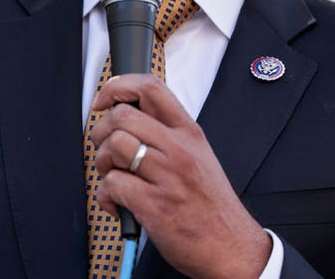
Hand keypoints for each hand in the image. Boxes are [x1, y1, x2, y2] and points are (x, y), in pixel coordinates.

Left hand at [90, 73, 271, 278]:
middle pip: (122, 116)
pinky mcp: (156, 205)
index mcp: (189, 133)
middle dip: (101, 132)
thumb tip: (125, 118)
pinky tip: (118, 205)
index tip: (103, 101)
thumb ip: (167, 135)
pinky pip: (113, 184)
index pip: (151, 87)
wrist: (232, 248)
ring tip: (114, 178)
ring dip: (102, 163)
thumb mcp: (198, 157)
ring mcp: (168, 176)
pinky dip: (106, 196)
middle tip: (107, 151)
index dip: (117, 87)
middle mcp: (179, 149)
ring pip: (114, 146)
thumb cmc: (210, 205)